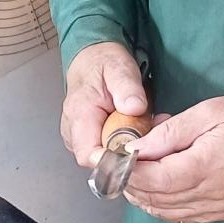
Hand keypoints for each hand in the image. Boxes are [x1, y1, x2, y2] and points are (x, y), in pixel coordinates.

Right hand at [62, 41, 147, 167]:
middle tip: (149, 127)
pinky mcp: (88, 140)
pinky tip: (135, 127)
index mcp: (79, 115)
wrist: (92, 61)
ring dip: (129, 146)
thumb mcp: (120, 67)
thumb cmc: (103, 64)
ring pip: (108, 158)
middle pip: (102, 160)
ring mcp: (80, 138)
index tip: (138, 151)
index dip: (114, 161)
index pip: (90, 155)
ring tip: (143, 123)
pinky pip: (109, 151)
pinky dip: (126, 143)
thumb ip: (127, 87)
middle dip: (129, 151)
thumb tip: (134, 107)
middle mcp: (74, 131)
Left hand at [124, 95, 223, 222]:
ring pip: (163, 210)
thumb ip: (168, 133)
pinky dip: (158, 203)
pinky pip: (177, 215)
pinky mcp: (217, 213)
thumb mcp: (206, 112)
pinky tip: (152, 185)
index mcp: (211, 164)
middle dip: (130, 182)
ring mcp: (216, 208)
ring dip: (141, 194)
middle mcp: (213, 193)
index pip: (158, 178)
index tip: (111, 159)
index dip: (129, 172)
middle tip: (116, 163)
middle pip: (157, 197)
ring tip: (131, 171)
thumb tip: (133, 149)